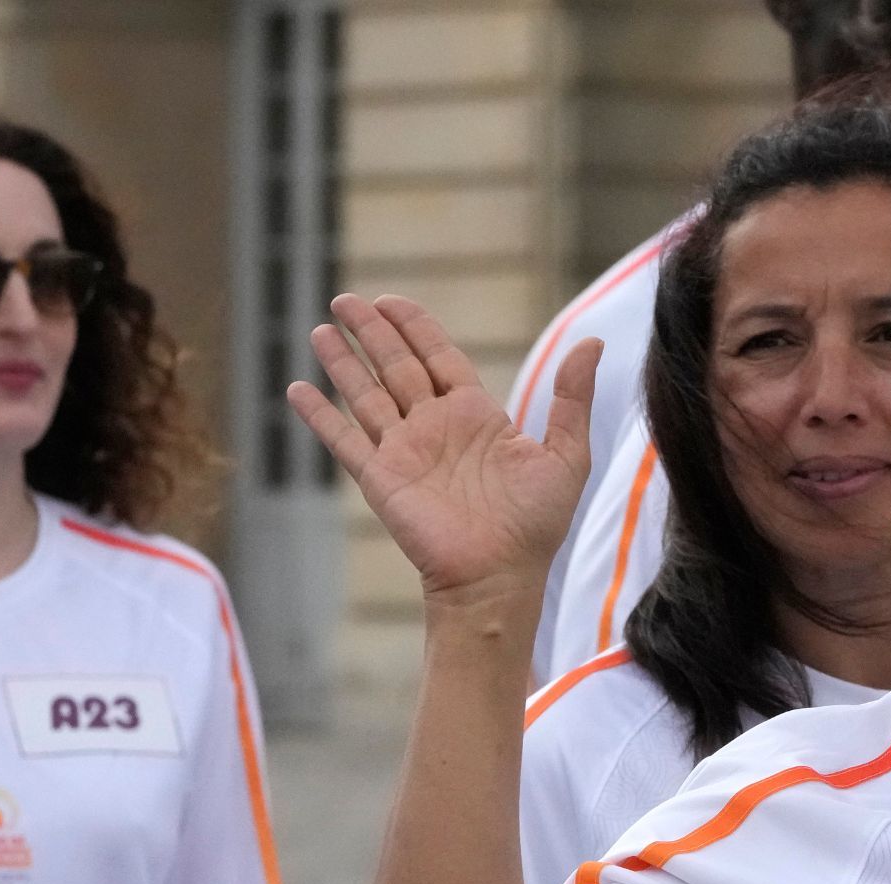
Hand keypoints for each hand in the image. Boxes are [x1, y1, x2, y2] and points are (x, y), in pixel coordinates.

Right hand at [286, 293, 601, 605]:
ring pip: (365, 394)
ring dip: (342, 362)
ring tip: (320, 329)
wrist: (500, 576)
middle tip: (346, 300)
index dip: (414, 327)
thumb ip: (572, 398)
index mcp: (475, 416)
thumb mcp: (566, 455)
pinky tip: (297, 389)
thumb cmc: (536, 524)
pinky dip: (319, 416)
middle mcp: (435, 427)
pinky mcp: (380, 478)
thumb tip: (593, 343)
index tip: (390, 301)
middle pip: (396, 366)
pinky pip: (343, 440)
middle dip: (372, 332)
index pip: (437, 357)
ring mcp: (404, 451)